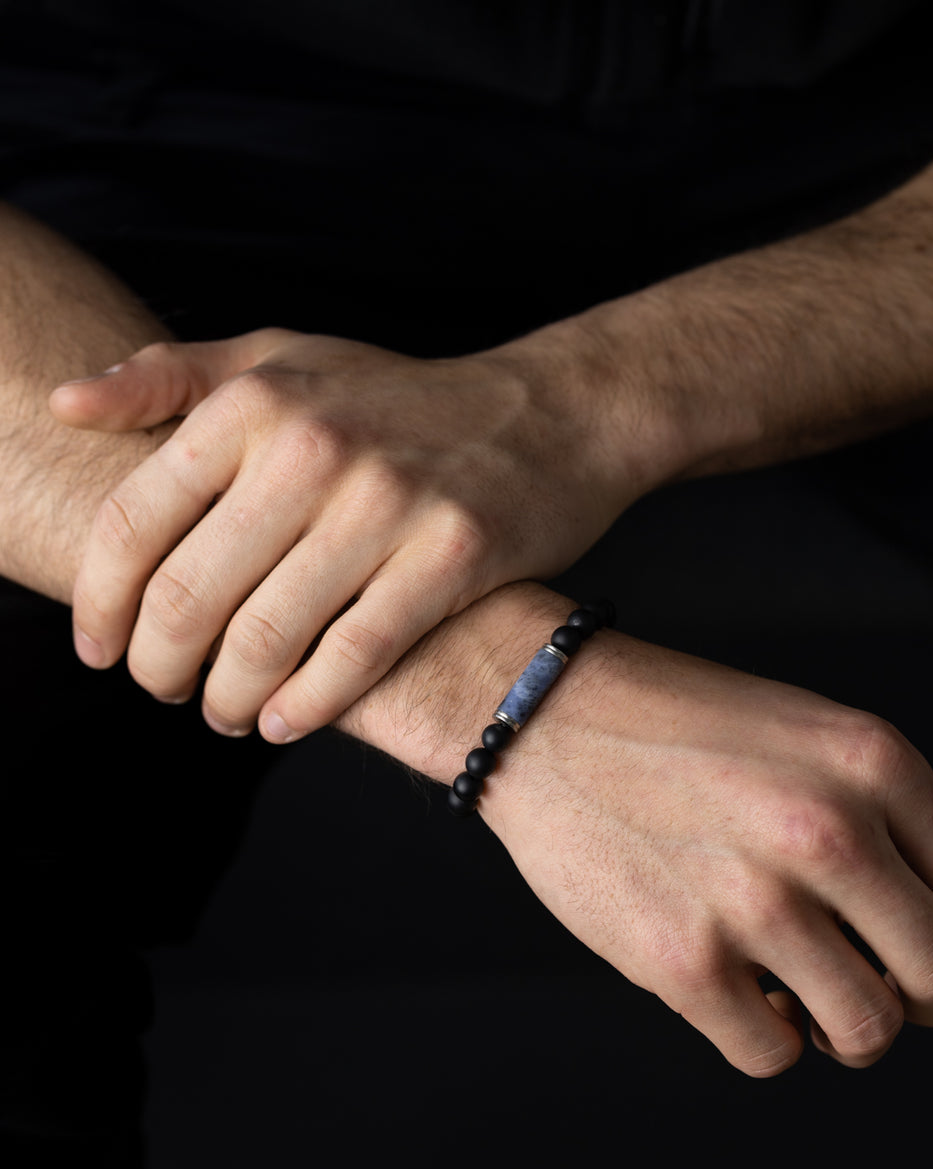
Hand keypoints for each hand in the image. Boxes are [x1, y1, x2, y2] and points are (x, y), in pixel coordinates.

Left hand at [50, 329, 639, 739]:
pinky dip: (307, 706)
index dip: (99, 603)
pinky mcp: (451, 557)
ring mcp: (387, 504)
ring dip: (229, 699)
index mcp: (255, 401)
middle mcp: (313, 448)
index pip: (132, 521)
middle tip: (165, 690)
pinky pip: (355, 656)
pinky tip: (287, 722)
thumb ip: (170, 377)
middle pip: (188, 594)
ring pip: (266, 638)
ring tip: (226, 713)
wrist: (545, 415)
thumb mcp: (283, 359)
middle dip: (160, 666)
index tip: (99, 648)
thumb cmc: (398, 398)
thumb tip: (64, 403)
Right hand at [361, 589, 932, 1074]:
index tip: (919, 944)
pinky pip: (772, 1056)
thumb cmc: (682, 723)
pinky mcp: (680, 962)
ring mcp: (753, 900)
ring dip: (847, 1030)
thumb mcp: (815, 737)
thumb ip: (915, 817)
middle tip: (871, 979)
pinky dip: (767, 1037)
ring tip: (805, 992)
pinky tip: (739, 991)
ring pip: (869, 1034)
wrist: (543, 714)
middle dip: (921, 997)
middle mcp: (827, 830)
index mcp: (874, 764)